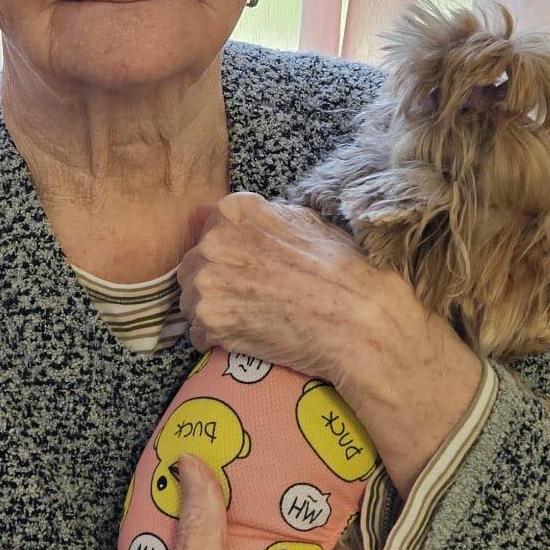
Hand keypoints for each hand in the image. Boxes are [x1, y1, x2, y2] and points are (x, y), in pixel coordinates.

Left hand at [176, 191, 392, 384]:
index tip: (250, 267)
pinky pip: (199, 332)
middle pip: (194, 264)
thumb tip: (229, 216)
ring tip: (250, 318)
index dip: (230, 253)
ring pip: (191, 298)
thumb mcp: (305, 221)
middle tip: (252, 297)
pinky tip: (248, 336)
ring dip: (213, 309)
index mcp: (235, 211)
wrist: (358, 320)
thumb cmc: (342, 269)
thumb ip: (262, 216)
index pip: (209, 230)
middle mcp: (213, 241)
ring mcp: (207, 282)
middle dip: (216, 280)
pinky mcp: (210, 321)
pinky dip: (217, 338)